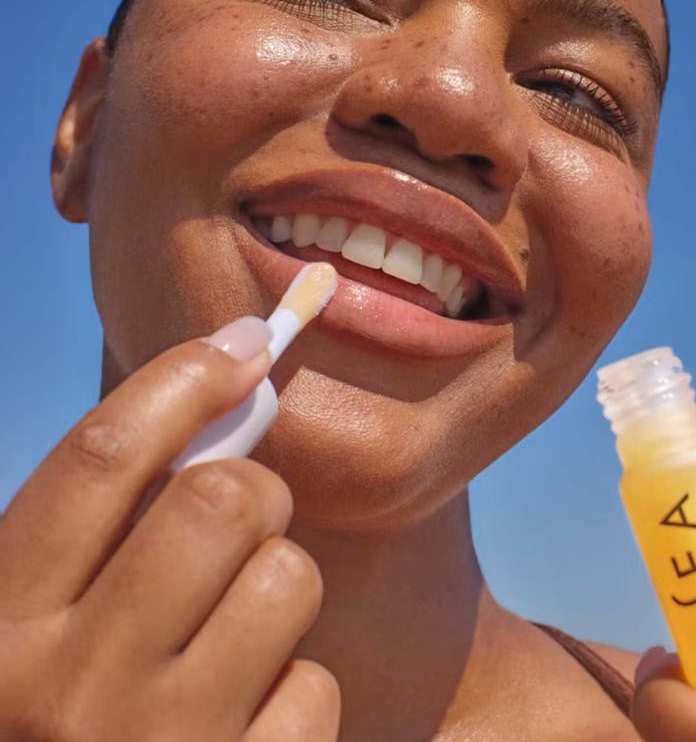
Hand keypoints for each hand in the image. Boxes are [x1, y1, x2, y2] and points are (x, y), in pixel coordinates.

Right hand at [0, 335, 339, 740]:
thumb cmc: (54, 727)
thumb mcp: (33, 634)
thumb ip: (96, 537)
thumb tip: (216, 395)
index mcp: (0, 630)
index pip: (100, 459)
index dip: (181, 380)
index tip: (242, 346)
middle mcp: (71, 692)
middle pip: (220, 502)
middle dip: (253, 492)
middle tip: (241, 520)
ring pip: (287, 581)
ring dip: (277, 590)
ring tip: (233, 636)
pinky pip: (312, 688)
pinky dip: (292, 693)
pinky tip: (242, 725)